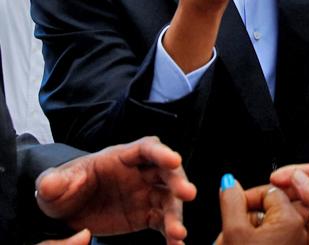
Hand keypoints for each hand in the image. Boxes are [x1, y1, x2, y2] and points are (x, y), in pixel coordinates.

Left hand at [35, 136, 196, 244]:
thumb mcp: (54, 185)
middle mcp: (139, 173)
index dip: (161, 153)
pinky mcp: (146, 215)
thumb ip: (53, 183)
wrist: (65, 211)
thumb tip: (47, 185)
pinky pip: (163, 223)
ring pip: (169, 200)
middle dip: (179, 181)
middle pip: (166, 172)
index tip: (174, 161)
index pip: (146, 149)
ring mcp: (145, 194)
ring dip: (177, 214)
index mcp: (120, 158)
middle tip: (187, 195)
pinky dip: (171, 234)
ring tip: (179, 234)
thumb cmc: (63, 189)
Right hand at [216, 176, 306, 244]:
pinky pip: (276, 236)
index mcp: (292, 218)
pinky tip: (245, 243)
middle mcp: (300, 229)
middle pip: (270, 207)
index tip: (231, 206)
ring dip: (249, 228)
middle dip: (247, 215)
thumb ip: (231, 202)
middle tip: (230, 230)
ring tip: (231, 240)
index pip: (269, 191)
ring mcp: (297, 242)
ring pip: (270, 223)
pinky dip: (259, 238)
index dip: (246, 198)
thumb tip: (229, 182)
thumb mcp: (235, 232)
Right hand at [270, 165, 308, 244]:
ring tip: (268, 209)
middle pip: (300, 189)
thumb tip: (297, 176)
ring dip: (281, 207)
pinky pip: (293, 225)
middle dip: (283, 189)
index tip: (275, 177)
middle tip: (266, 193)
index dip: (292, 172)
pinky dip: (283, 223)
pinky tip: (277, 224)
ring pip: (294, 207)